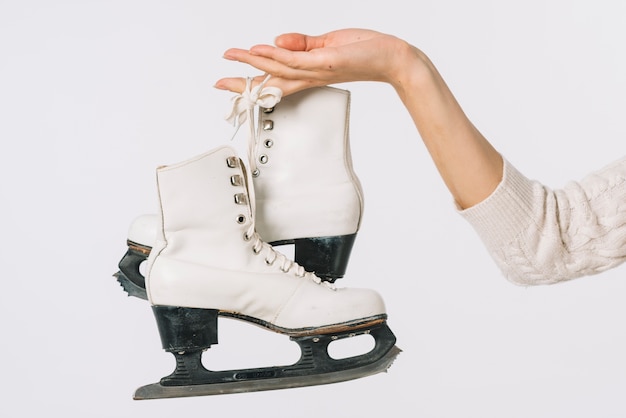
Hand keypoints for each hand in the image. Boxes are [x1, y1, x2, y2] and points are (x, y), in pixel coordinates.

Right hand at [214, 28, 412, 95]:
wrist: (392, 58)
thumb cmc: (366, 52)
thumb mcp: (328, 44)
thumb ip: (302, 43)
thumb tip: (276, 41)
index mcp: (309, 72)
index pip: (276, 78)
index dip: (253, 79)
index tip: (233, 81)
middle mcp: (310, 75)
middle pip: (271, 83)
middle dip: (244, 84)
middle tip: (220, 84)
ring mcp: (316, 71)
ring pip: (278, 70)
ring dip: (252, 63)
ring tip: (231, 56)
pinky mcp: (325, 62)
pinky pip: (295, 59)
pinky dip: (275, 56)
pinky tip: (259, 51)